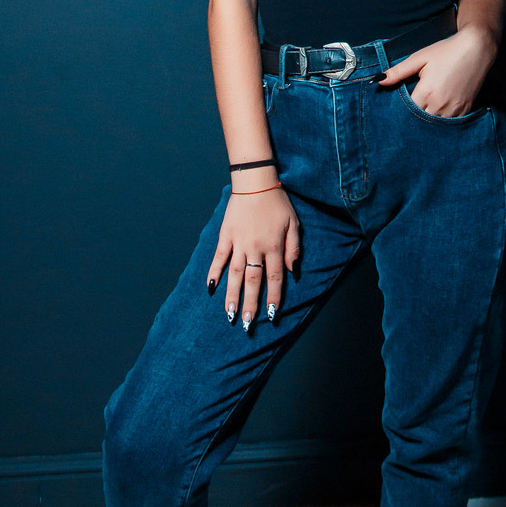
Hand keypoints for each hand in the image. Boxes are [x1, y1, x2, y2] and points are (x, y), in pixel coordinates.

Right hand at [206, 186, 300, 332]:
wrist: (255, 183)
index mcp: (274, 247)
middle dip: (250, 304)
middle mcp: (256, 248)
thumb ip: (294, 248)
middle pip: (253, 281)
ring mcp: (239, 243)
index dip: (273, 298)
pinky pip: (219, 257)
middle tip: (246, 323)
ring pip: (235, 274)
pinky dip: (214, 272)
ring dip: (232, 295)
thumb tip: (292, 271)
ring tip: (229, 314)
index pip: (274, 278)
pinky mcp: (225, 235)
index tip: (271, 315)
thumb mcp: (294, 224)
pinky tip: (211, 287)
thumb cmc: (278, 203)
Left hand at [376, 25, 496, 116]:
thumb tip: (377, 80)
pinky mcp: (465, 109)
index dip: (401, 112)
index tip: (397, 110)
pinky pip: (450, 123)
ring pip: (435, 125)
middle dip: (413, 118)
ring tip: (423, 114)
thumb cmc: (447, 51)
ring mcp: (454, 109)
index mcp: (426, 92)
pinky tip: (438, 114)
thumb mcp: (420, 58)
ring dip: (428, 121)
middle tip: (408, 115)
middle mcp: (440, 104)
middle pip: (420, 121)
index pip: (407, 112)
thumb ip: (398, 72)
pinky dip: (443, 120)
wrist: (477, 48)